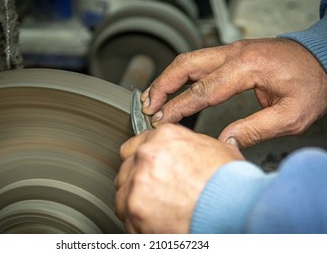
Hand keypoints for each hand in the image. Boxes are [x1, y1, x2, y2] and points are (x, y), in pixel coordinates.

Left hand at [114, 124, 244, 232]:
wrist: (236, 208)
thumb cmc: (230, 182)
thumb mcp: (214, 149)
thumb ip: (190, 145)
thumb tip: (187, 149)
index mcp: (163, 137)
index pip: (134, 146)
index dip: (141, 161)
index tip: (145, 170)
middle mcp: (146, 156)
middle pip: (126, 170)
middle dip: (136, 181)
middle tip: (155, 193)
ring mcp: (138, 183)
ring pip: (122, 194)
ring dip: (135, 202)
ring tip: (157, 210)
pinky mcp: (135, 210)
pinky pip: (126, 217)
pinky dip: (138, 223)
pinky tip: (158, 223)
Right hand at [141, 38, 326, 147]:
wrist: (323, 58)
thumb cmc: (311, 83)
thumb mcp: (291, 115)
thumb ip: (255, 130)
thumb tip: (224, 142)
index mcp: (247, 68)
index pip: (202, 90)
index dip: (178, 107)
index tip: (162, 121)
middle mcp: (234, 54)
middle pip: (185, 65)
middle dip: (161, 86)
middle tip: (146, 107)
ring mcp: (231, 50)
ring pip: (188, 60)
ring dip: (166, 78)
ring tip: (152, 98)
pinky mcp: (231, 53)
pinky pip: (198, 60)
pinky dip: (180, 74)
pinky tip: (173, 86)